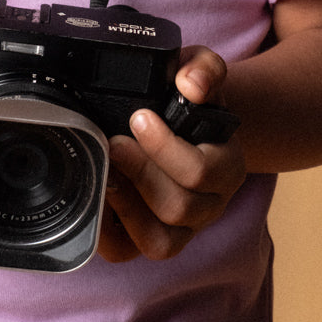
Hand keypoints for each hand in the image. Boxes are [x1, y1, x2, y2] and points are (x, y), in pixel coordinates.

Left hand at [98, 46, 245, 262]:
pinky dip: (107, 233)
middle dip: (141, 173)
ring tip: (106, 170)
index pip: (202, 172)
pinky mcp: (150, 238)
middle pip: (180, 208)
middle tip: (113, 141)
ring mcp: (182, 228)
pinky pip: (130, 252)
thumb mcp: (200, 71)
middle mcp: (210, 204)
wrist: (185, 122)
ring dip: (127, 205)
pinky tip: (94, 196)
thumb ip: (203, 68)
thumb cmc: (188, 99)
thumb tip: (191, 84)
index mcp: (227, 166)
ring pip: (160, 241)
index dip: (165, 148)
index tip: (139, 117)